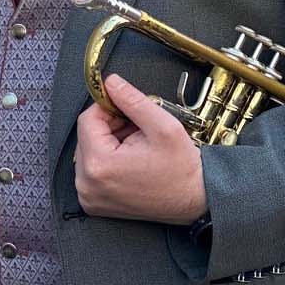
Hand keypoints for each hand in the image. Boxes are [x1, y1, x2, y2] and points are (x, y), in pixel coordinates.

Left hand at [74, 74, 206, 223]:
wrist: (196, 199)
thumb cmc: (182, 169)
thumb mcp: (162, 126)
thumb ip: (132, 100)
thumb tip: (110, 82)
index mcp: (100, 164)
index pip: (88, 119)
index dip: (109, 109)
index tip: (128, 112)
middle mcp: (87, 184)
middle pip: (87, 136)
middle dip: (111, 128)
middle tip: (138, 132)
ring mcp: (89, 196)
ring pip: (89, 151)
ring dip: (110, 144)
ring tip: (137, 149)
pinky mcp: (93, 202)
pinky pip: (92, 170)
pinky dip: (108, 161)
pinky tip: (131, 163)